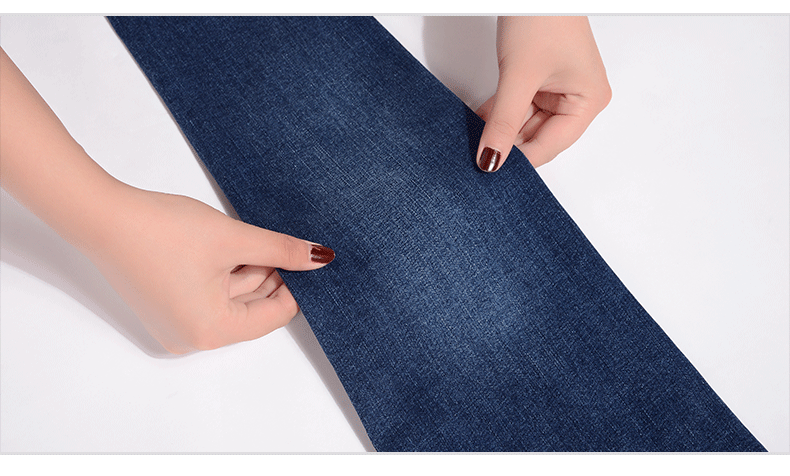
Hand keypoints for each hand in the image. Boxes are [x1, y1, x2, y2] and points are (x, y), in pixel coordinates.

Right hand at [90, 186, 333, 354]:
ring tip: (242, 237)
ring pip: (230, 298)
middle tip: (275, 241)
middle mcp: (193, 338)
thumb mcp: (234, 238)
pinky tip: (223, 245)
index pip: (275, 316)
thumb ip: (281, 250)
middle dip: (268, 274)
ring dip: (245, 269)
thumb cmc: (164, 231)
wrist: (103, 216)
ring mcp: (176, 325)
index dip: (295, 285)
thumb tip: (320, 258)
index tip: (302, 258)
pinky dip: (222, 273)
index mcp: (213, 331)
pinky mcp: (165, 308)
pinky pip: (208, 295)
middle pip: (252, 308)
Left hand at [476, 16, 611, 170]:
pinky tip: (478, 121)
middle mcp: (579, 98)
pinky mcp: (540, 80)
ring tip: (474, 140)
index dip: (520, 160)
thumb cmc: (542, 17)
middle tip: (477, 158)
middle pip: (538, 137)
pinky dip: (499, 113)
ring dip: (499, 129)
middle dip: (507, 144)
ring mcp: (559, 89)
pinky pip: (518, 107)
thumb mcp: (518, 76)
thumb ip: (503, 122)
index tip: (491, 170)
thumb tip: (492, 159)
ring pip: (524, 123)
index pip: (550, 145)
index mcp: (589, 101)